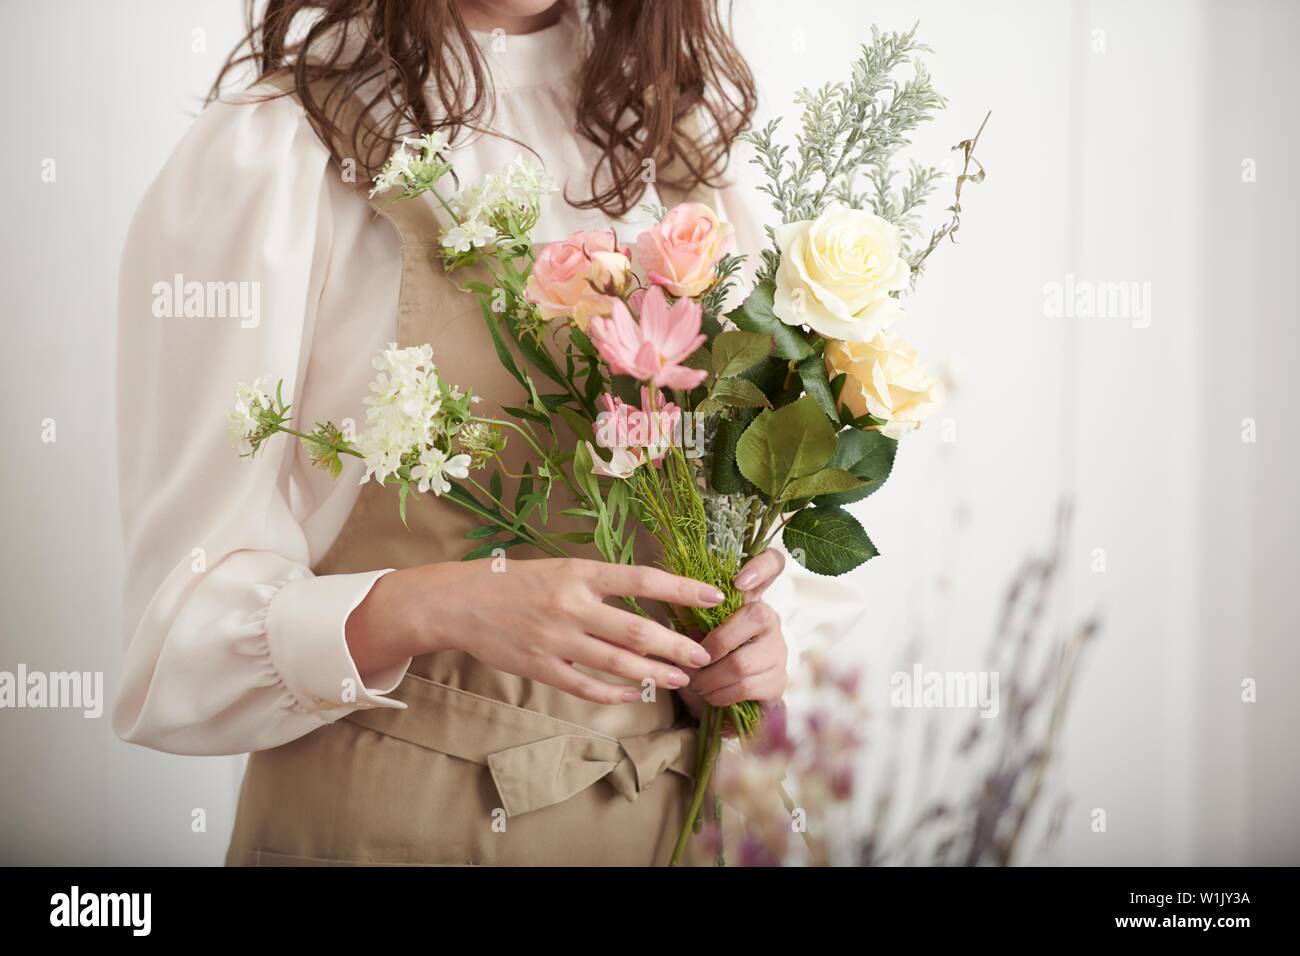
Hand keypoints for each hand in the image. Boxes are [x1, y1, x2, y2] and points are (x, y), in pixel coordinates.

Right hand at [346, 558, 720, 703]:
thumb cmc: (515, 581)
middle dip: (678, 646)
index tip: (714, 597)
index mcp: (579, 574)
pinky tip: (636, 695)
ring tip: (681, 680)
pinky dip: (616, 694)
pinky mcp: (541, 668)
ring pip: (618, 663)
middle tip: (705, 656)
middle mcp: (572, 605)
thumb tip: (646, 598)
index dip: (682, 590)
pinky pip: (587, 687)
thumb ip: (598, 584)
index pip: (642, 580)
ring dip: (655, 674)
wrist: (461, 601)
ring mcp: (557, 640)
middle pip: (638, 630)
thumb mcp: (559, 569)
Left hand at [678, 549, 788, 714]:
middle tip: (694, 660)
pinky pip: (746, 686)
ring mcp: (777, 650)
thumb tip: (670, 592)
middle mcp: (770, 618)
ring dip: (710, 677)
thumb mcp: (694, 628)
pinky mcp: (777, 680)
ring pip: (742, 661)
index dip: (761, 566)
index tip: (739, 581)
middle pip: (755, 617)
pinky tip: (710, 695)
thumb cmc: (709, 655)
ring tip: (696, 683)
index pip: (773, 564)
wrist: (731, 701)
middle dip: (716, 643)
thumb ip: (687, 609)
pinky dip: (720, 694)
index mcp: (749, 598)